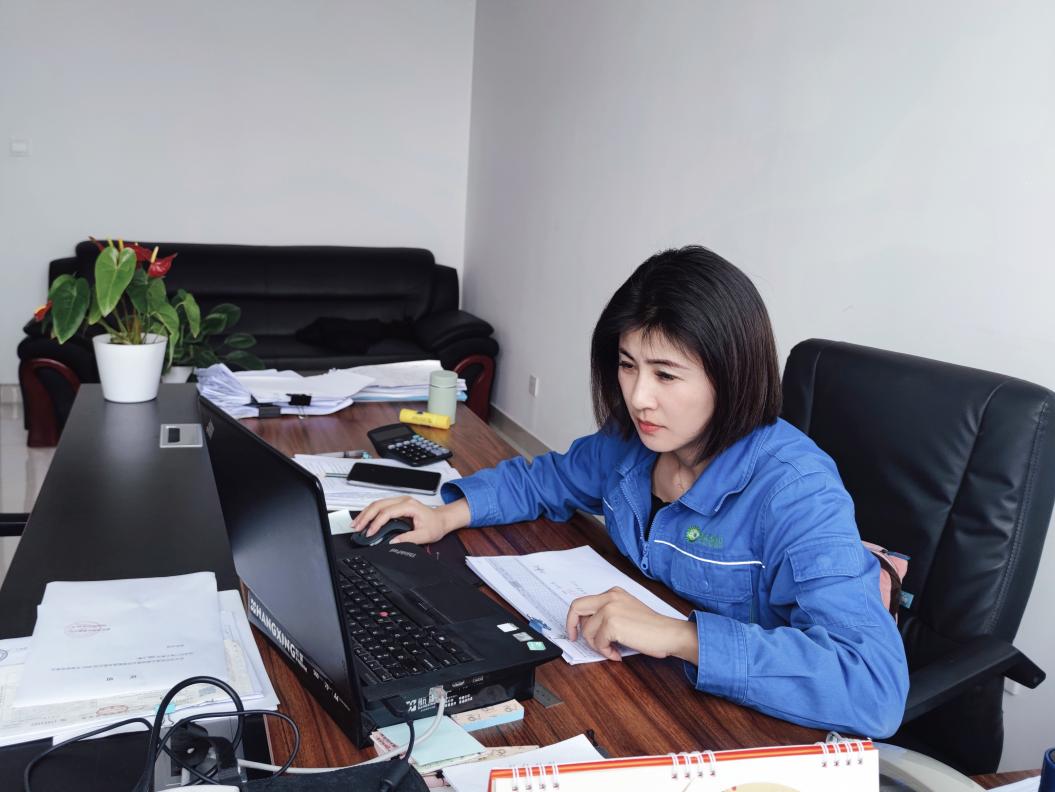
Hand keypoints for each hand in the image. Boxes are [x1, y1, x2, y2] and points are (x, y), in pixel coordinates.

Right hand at [351, 496, 469, 544]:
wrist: (441, 519)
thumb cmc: (435, 525)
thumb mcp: (424, 535)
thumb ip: (408, 539)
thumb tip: (392, 542)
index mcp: (410, 505)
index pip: (387, 512)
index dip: (376, 523)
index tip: (370, 533)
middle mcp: (403, 500)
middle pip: (378, 505)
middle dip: (366, 517)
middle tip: (357, 528)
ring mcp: (399, 501)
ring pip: (377, 504)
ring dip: (365, 514)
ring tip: (356, 525)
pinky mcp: (397, 505)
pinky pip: (380, 506)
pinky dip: (370, 513)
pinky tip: (364, 520)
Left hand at [565, 587, 697, 662]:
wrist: (668, 633)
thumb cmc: (652, 627)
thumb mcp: (626, 611)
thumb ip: (608, 613)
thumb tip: (587, 627)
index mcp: (613, 593)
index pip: (583, 602)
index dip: (576, 618)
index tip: (576, 630)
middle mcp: (609, 597)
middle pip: (576, 608)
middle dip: (572, 626)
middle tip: (576, 640)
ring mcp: (610, 610)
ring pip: (587, 631)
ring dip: (597, 646)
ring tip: (612, 650)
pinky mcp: (612, 624)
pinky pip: (598, 643)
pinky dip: (606, 652)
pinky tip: (617, 654)